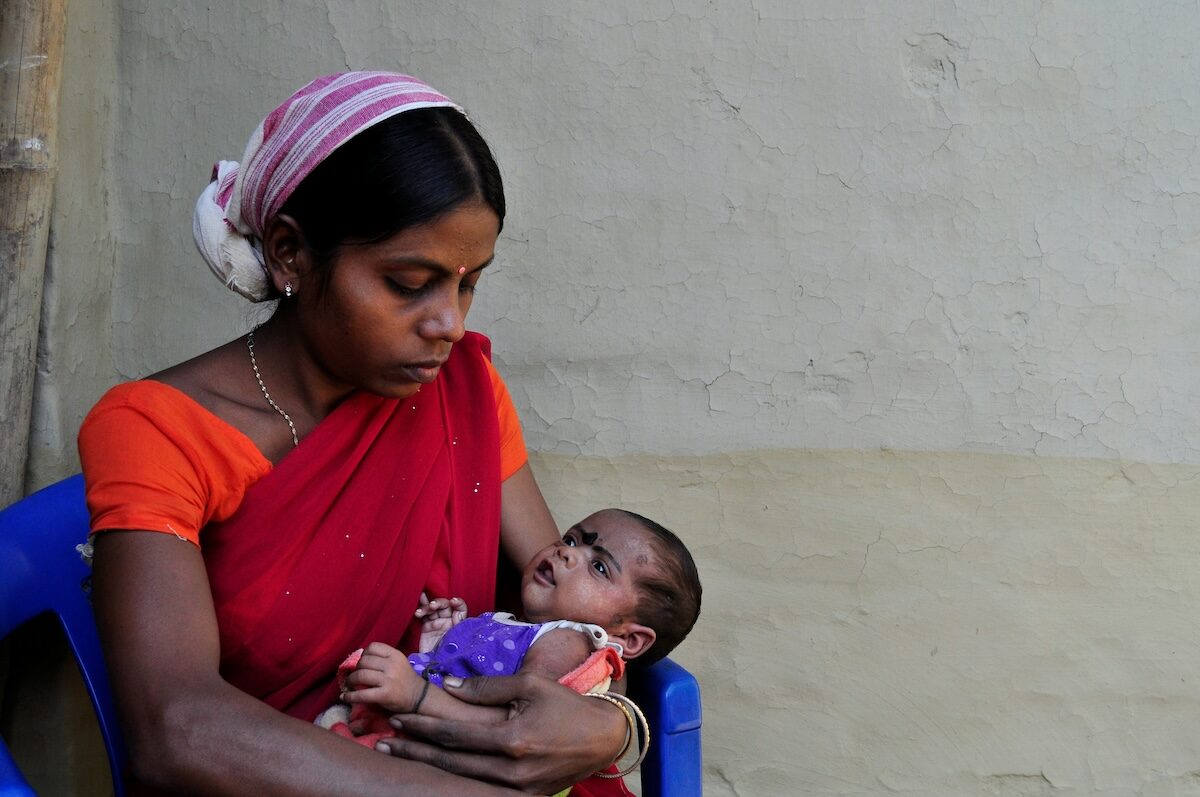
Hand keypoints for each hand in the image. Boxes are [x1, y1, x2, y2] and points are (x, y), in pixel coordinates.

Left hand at [342, 641, 425, 713]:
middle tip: (353, 676)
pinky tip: (345, 697)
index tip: (362, 663)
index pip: (373, 647)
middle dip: (355, 669)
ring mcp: (388, 680)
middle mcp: (392, 665)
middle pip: (364, 661)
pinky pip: (362, 694)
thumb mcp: (398, 663)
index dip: (363, 654)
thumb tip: (358, 661)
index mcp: (395, 655)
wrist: (419, 697)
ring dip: (350, 681)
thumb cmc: (405, 679)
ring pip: (360, 675)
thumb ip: (382, 659)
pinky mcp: (384, 695)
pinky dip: (350, 696)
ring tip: (349, 685)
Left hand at [377, 673, 626, 793]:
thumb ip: (488, 687)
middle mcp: (512, 769)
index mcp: (512, 739)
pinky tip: (439, 775)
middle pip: (451, 762)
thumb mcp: (531, 685)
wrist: (604, 737)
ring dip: (430, 769)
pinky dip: (458, 782)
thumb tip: (449, 686)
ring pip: (463, 780)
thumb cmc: (567, 705)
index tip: (399, 720)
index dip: (423, 728)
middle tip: (384, 743)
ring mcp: (519, 789)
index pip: (455, 734)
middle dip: (415, 751)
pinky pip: (484, 790)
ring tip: (402, 758)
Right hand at [415, 593, 467, 652]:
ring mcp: (437, 624)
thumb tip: (457, 613)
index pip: (460, 609)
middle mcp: (449, 622)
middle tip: (433, 606)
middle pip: (445, 606)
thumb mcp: (458, 644)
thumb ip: (458, 628)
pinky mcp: (426, 628)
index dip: (458, 603)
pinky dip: (421, 610)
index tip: (453, 602)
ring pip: (433, 609)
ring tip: (425, 609)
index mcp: (459, 624)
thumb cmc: (450, 658)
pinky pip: (424, 616)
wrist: (437, 670)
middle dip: (439, 603)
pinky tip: (418, 611)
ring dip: (429, 606)